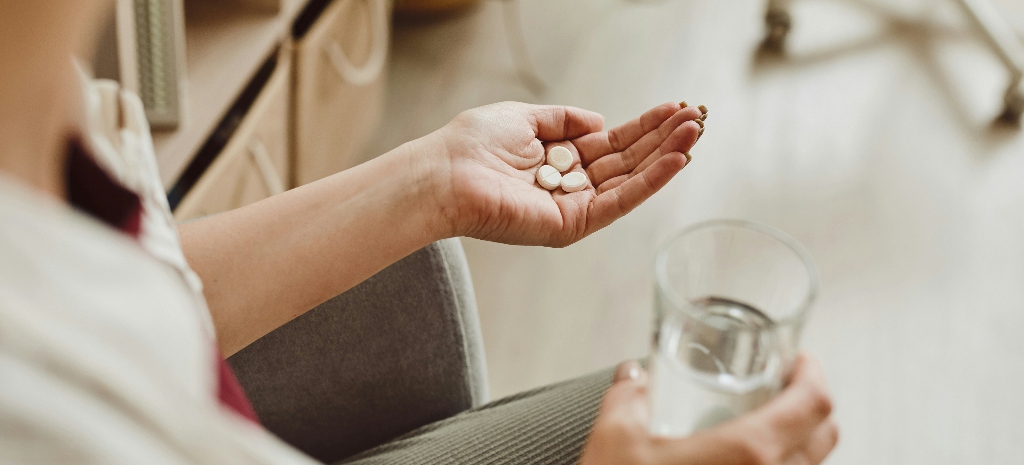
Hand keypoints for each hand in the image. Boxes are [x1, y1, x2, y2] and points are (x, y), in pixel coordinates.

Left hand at [429, 101, 702, 245]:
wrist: (446, 173)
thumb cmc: (473, 145)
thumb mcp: (523, 118)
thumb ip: (563, 119)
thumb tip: (600, 121)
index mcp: (559, 160)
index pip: (613, 144)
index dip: (644, 127)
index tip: (675, 110)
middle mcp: (570, 186)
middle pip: (628, 161)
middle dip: (664, 139)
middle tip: (697, 118)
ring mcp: (574, 207)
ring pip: (631, 180)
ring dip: (666, 156)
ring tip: (695, 132)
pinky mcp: (573, 224)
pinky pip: (619, 201)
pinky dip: (650, 182)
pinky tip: (675, 160)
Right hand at [580, 356, 838, 464]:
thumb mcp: (615, 438)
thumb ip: (629, 396)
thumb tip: (634, 378)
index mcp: (748, 452)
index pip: (813, 404)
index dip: (812, 374)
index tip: (797, 362)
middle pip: (824, 438)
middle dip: (809, 406)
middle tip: (781, 390)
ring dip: (796, 444)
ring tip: (758, 430)